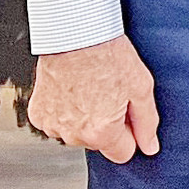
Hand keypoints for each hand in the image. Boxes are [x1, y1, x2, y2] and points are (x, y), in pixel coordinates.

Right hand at [28, 34, 159, 162]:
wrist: (74, 35)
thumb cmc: (108, 55)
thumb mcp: (141, 87)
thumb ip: (147, 122)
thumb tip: (150, 146)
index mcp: (101, 133)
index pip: (123, 153)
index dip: (130, 133)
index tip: (127, 113)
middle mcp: (74, 135)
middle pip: (99, 142)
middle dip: (107, 124)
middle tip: (109, 93)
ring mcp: (53, 126)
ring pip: (77, 133)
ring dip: (84, 118)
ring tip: (90, 88)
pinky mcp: (38, 114)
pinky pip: (57, 122)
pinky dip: (64, 110)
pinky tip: (72, 89)